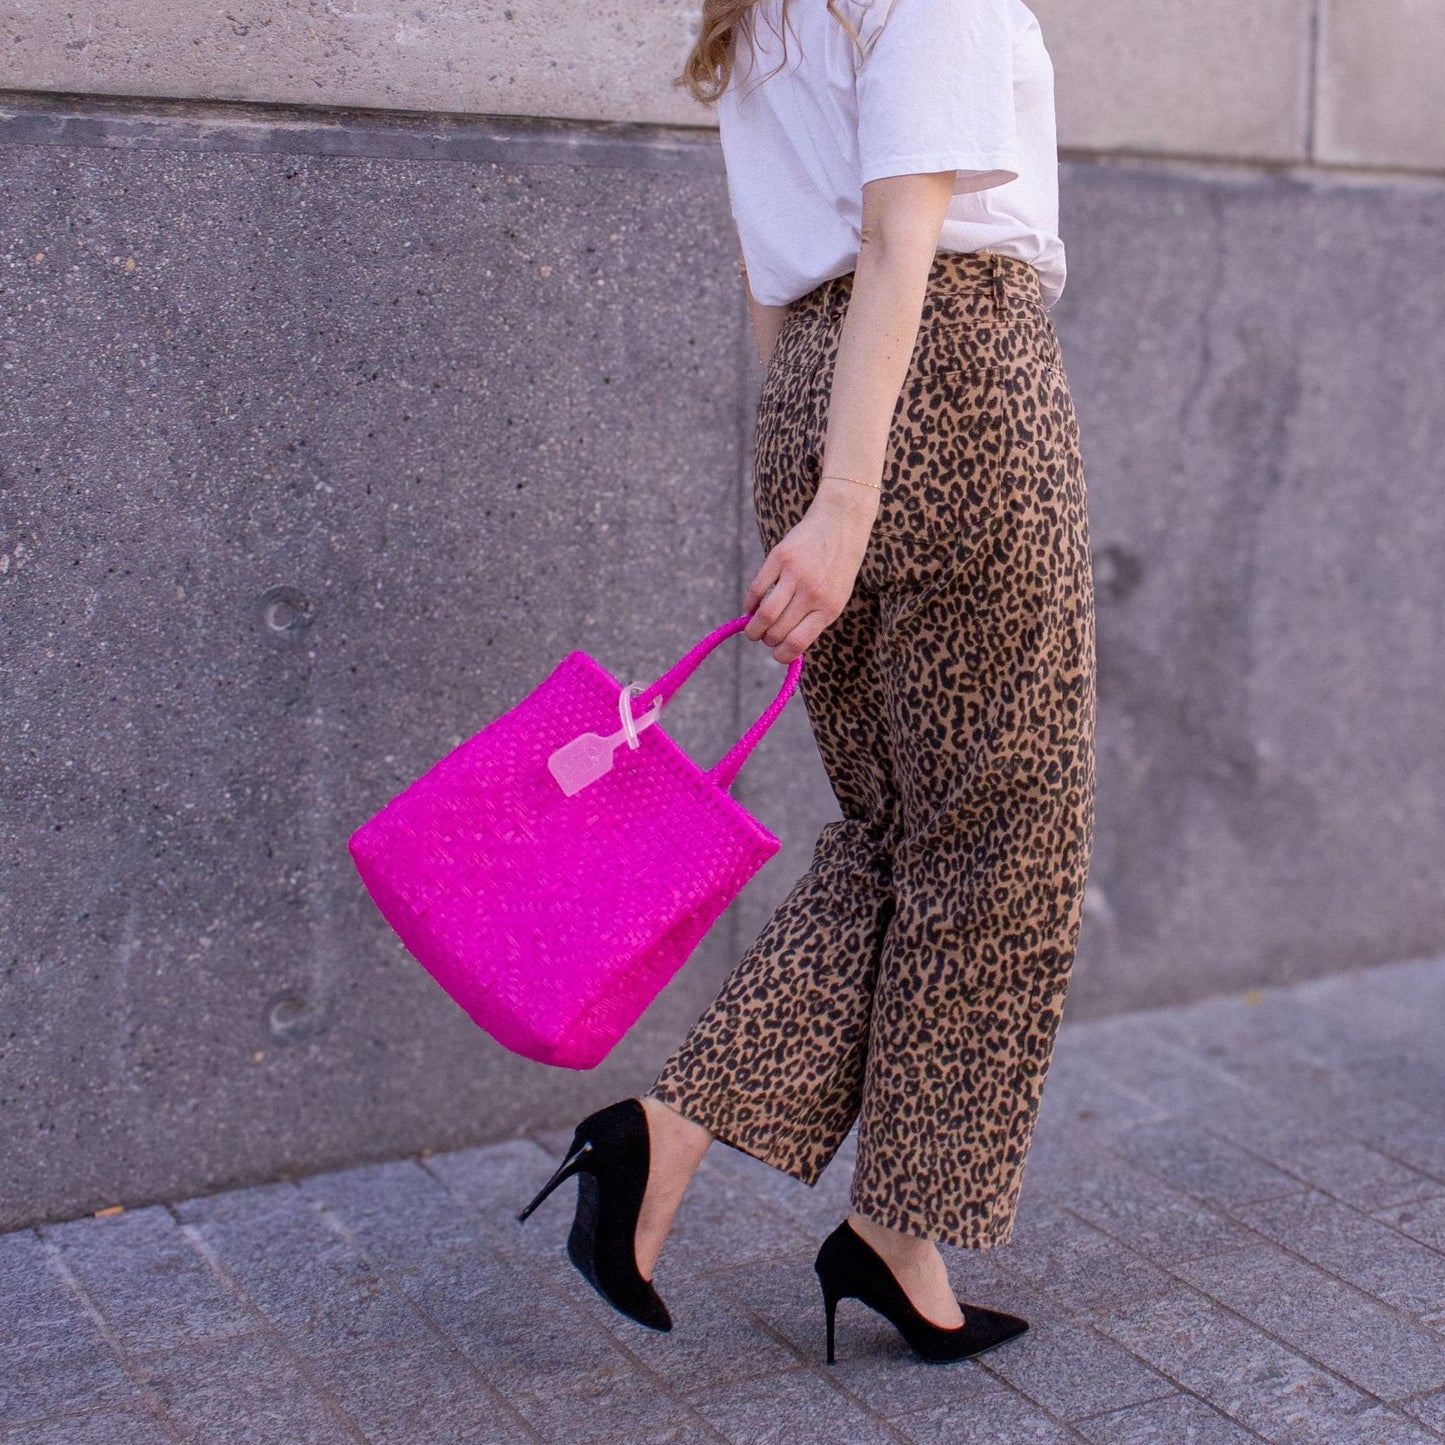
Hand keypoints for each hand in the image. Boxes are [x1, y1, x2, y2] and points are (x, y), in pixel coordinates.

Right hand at [742, 481, 877, 663]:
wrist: (841, 523)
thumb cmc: (838, 567)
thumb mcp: (837, 596)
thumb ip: (814, 619)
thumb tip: (786, 646)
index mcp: (830, 608)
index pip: (798, 642)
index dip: (782, 655)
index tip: (776, 654)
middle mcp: (813, 593)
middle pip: (777, 630)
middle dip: (766, 641)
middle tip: (764, 638)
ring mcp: (796, 574)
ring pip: (765, 614)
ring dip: (753, 628)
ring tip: (752, 629)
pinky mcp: (779, 557)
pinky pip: (756, 588)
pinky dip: (749, 604)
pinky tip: (751, 608)